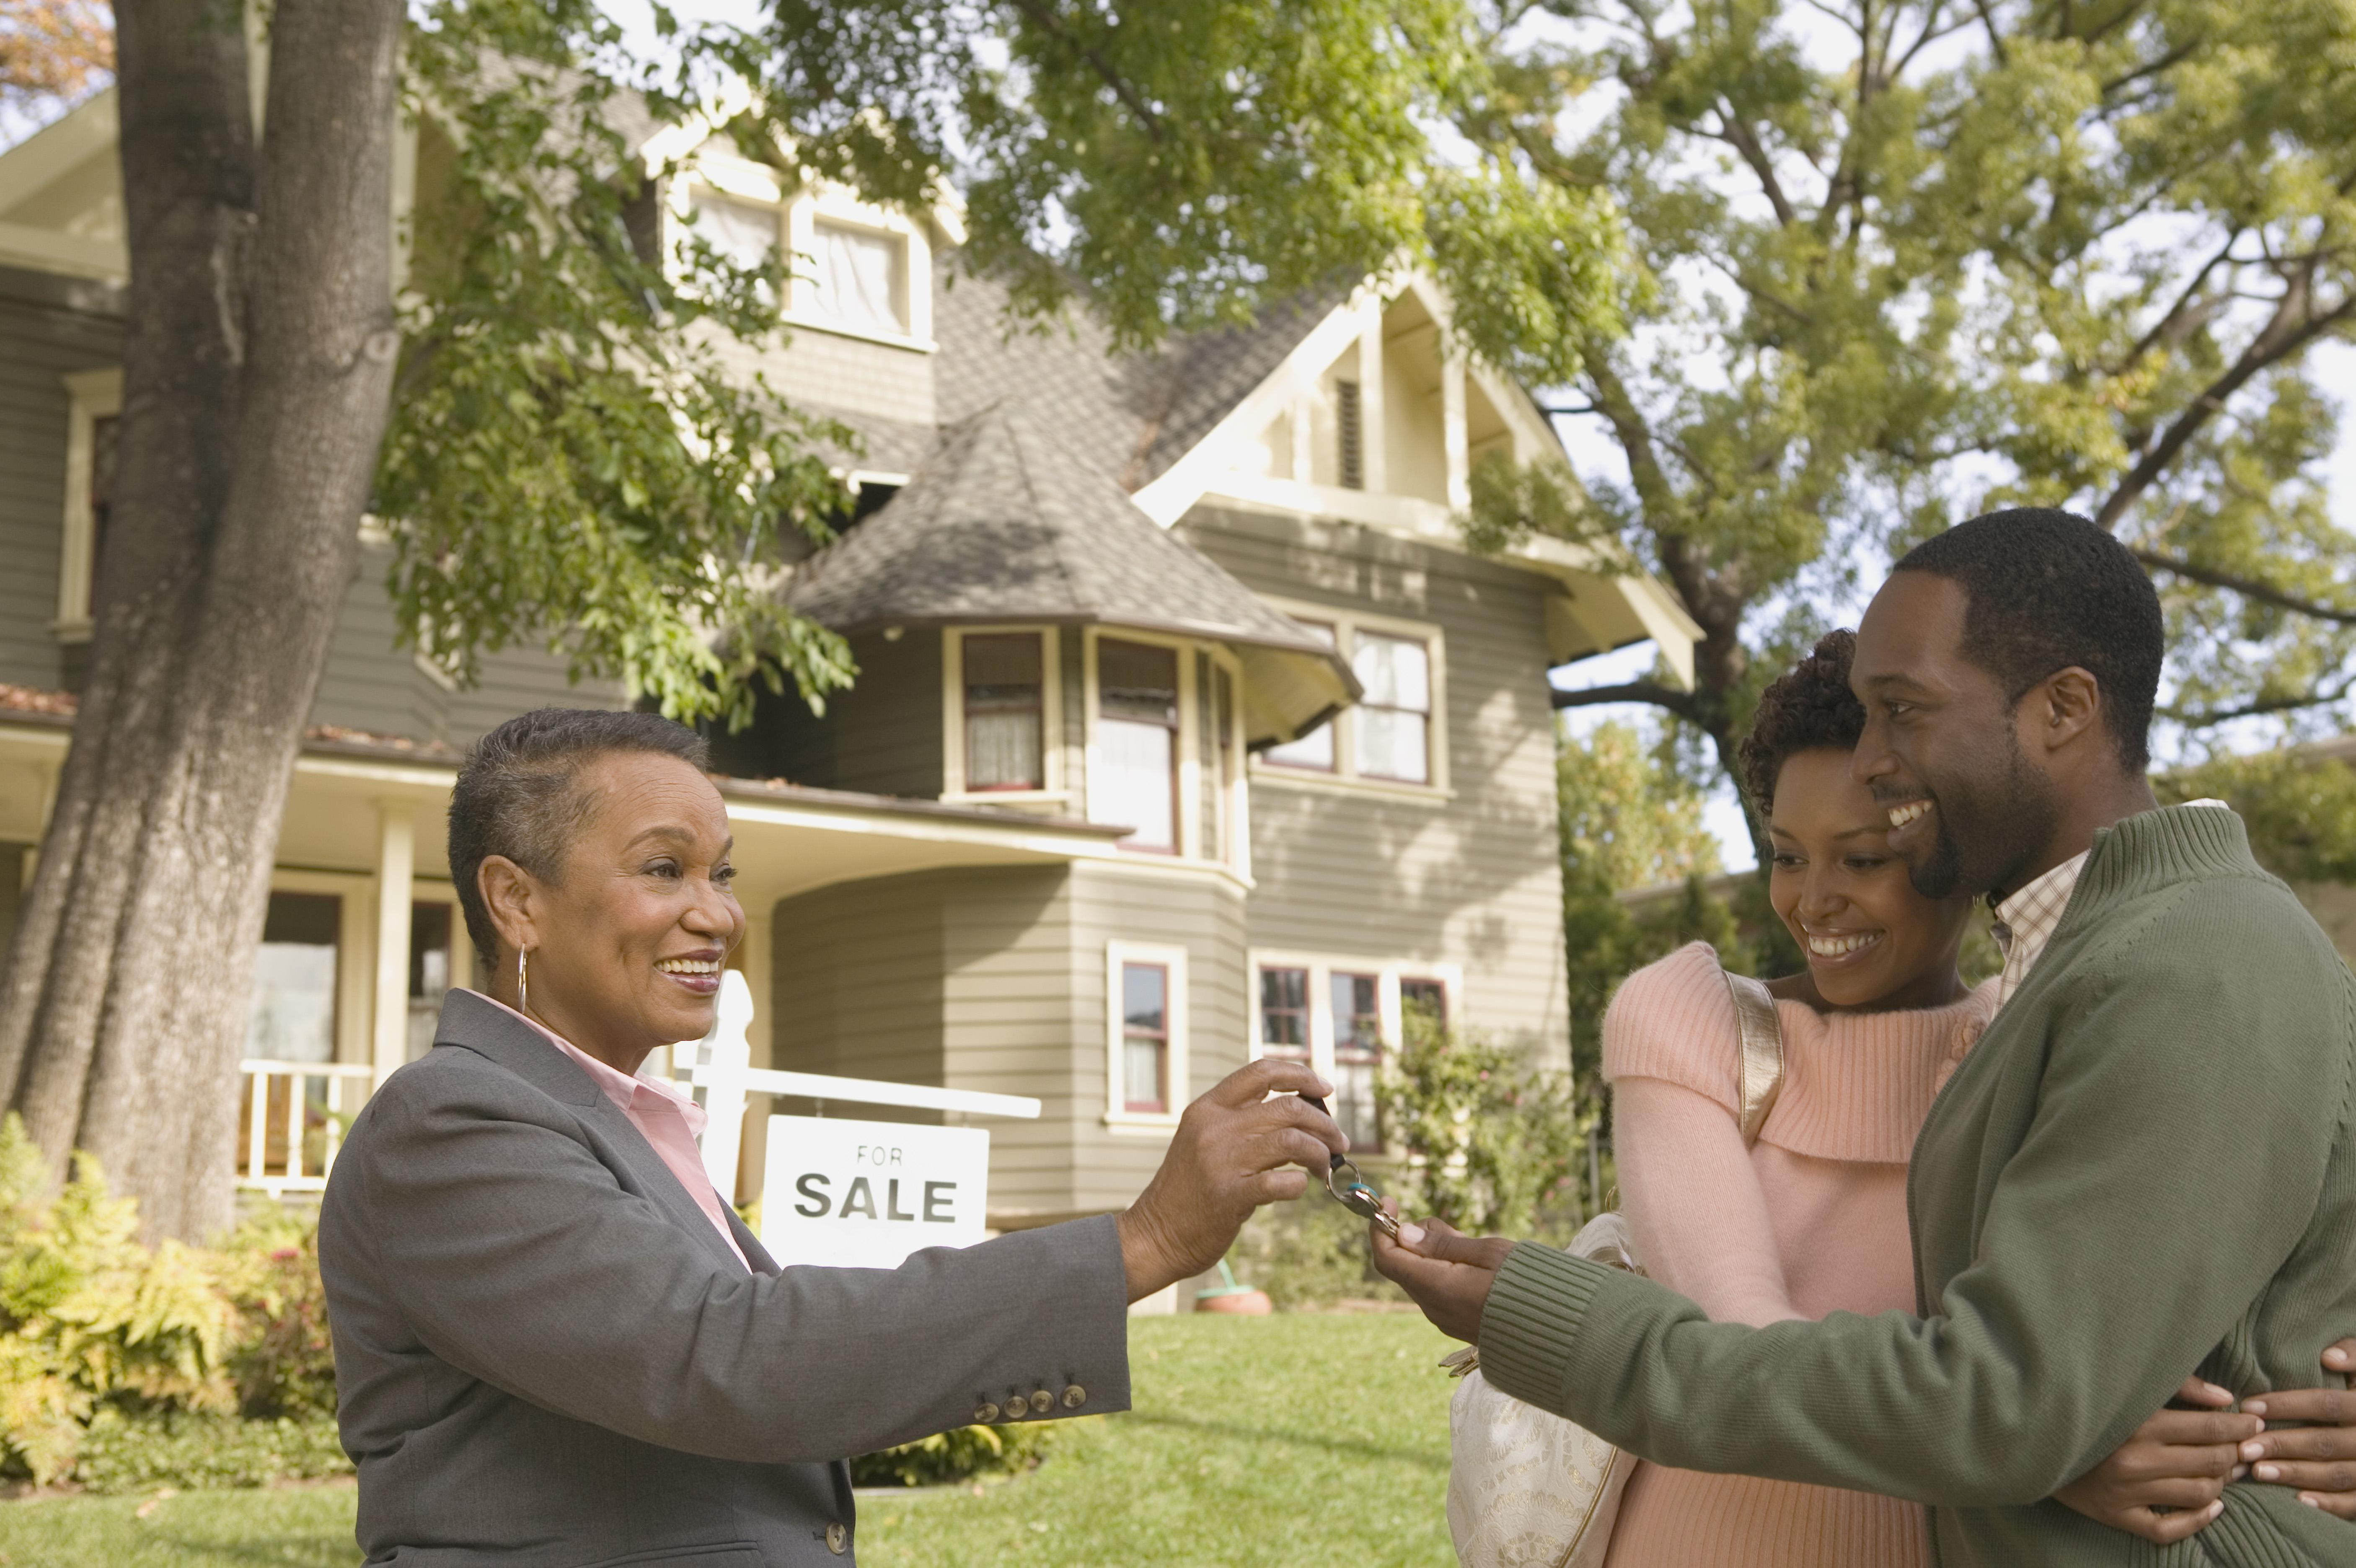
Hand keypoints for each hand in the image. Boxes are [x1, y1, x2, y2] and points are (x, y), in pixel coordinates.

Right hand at [1115, 1059, 1345, 1301]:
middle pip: (1287, 1107)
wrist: (1155, 1235)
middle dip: (1324, 1123)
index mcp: (1207, 1108)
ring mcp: (1221, 1161)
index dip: (1299, 1074)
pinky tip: (1298, 1188)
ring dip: (1320, 1153)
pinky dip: (1301, 1184)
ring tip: (1325, 1166)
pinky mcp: (1229, 1196)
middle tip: (1338, 1140)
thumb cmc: (1189, 1190)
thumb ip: (1241, 1123)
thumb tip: (1300, 1114)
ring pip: (1292, 1140)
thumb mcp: (1204, 1141)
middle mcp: (1214, 1128)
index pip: (1260, 1072)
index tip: (1324, 1088)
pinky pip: (1283, 1182)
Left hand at [1368, 1203, 1513, 1342]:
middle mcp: (1433, 1307)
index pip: (1387, 1257)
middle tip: (1453, 1228)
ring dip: (1433, 1254)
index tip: (1392, 1202)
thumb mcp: (1488, 1252)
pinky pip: (1436, 1289)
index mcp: (1436, 1287)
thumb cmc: (1527, 1285)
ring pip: (1420, 1276)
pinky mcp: (1456, 1322)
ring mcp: (1444, 1318)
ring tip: (1470, 1247)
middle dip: (1416, 1238)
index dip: (1380, 1227)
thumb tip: (1404, 1233)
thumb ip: (1443, 1243)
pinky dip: (1443, 1270)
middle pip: (1403, 1264)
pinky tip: (1473, 1266)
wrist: (1556, 1328)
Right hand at [2054, 1376, 2257, 1542]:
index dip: (2240, 1426)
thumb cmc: (2092, 1408)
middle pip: (2211, 1462)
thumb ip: (2179, 1386)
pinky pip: (2170, 1528)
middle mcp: (2135, 1460)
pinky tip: (2213, 1507)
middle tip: (2243, 1447)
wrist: (2036, 1440)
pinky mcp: (2117, 1516)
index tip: (2253, 1421)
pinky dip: (2199, 1520)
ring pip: (2199, 1494)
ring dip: (2223, 1483)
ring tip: (2226, 1471)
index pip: (2210, 1429)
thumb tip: (2225, 1399)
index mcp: (2139, 1424)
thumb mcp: (2130, 1389)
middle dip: (2236, 1453)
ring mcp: (2127, 1493)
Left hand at [2240, 1338, 2355, 1517]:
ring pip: (2336, 1474)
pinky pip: (2354, 1503)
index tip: (2249, 1408)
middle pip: (2325, 1442)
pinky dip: (2329, 1504)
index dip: (2288, 1405)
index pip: (2326, 1404)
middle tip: (2244, 1448)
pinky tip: (2298, 1500)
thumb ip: (2354, 1355)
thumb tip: (2329, 1357)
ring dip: (2295, 1473)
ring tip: (2257, 1471)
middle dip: (2283, 1445)